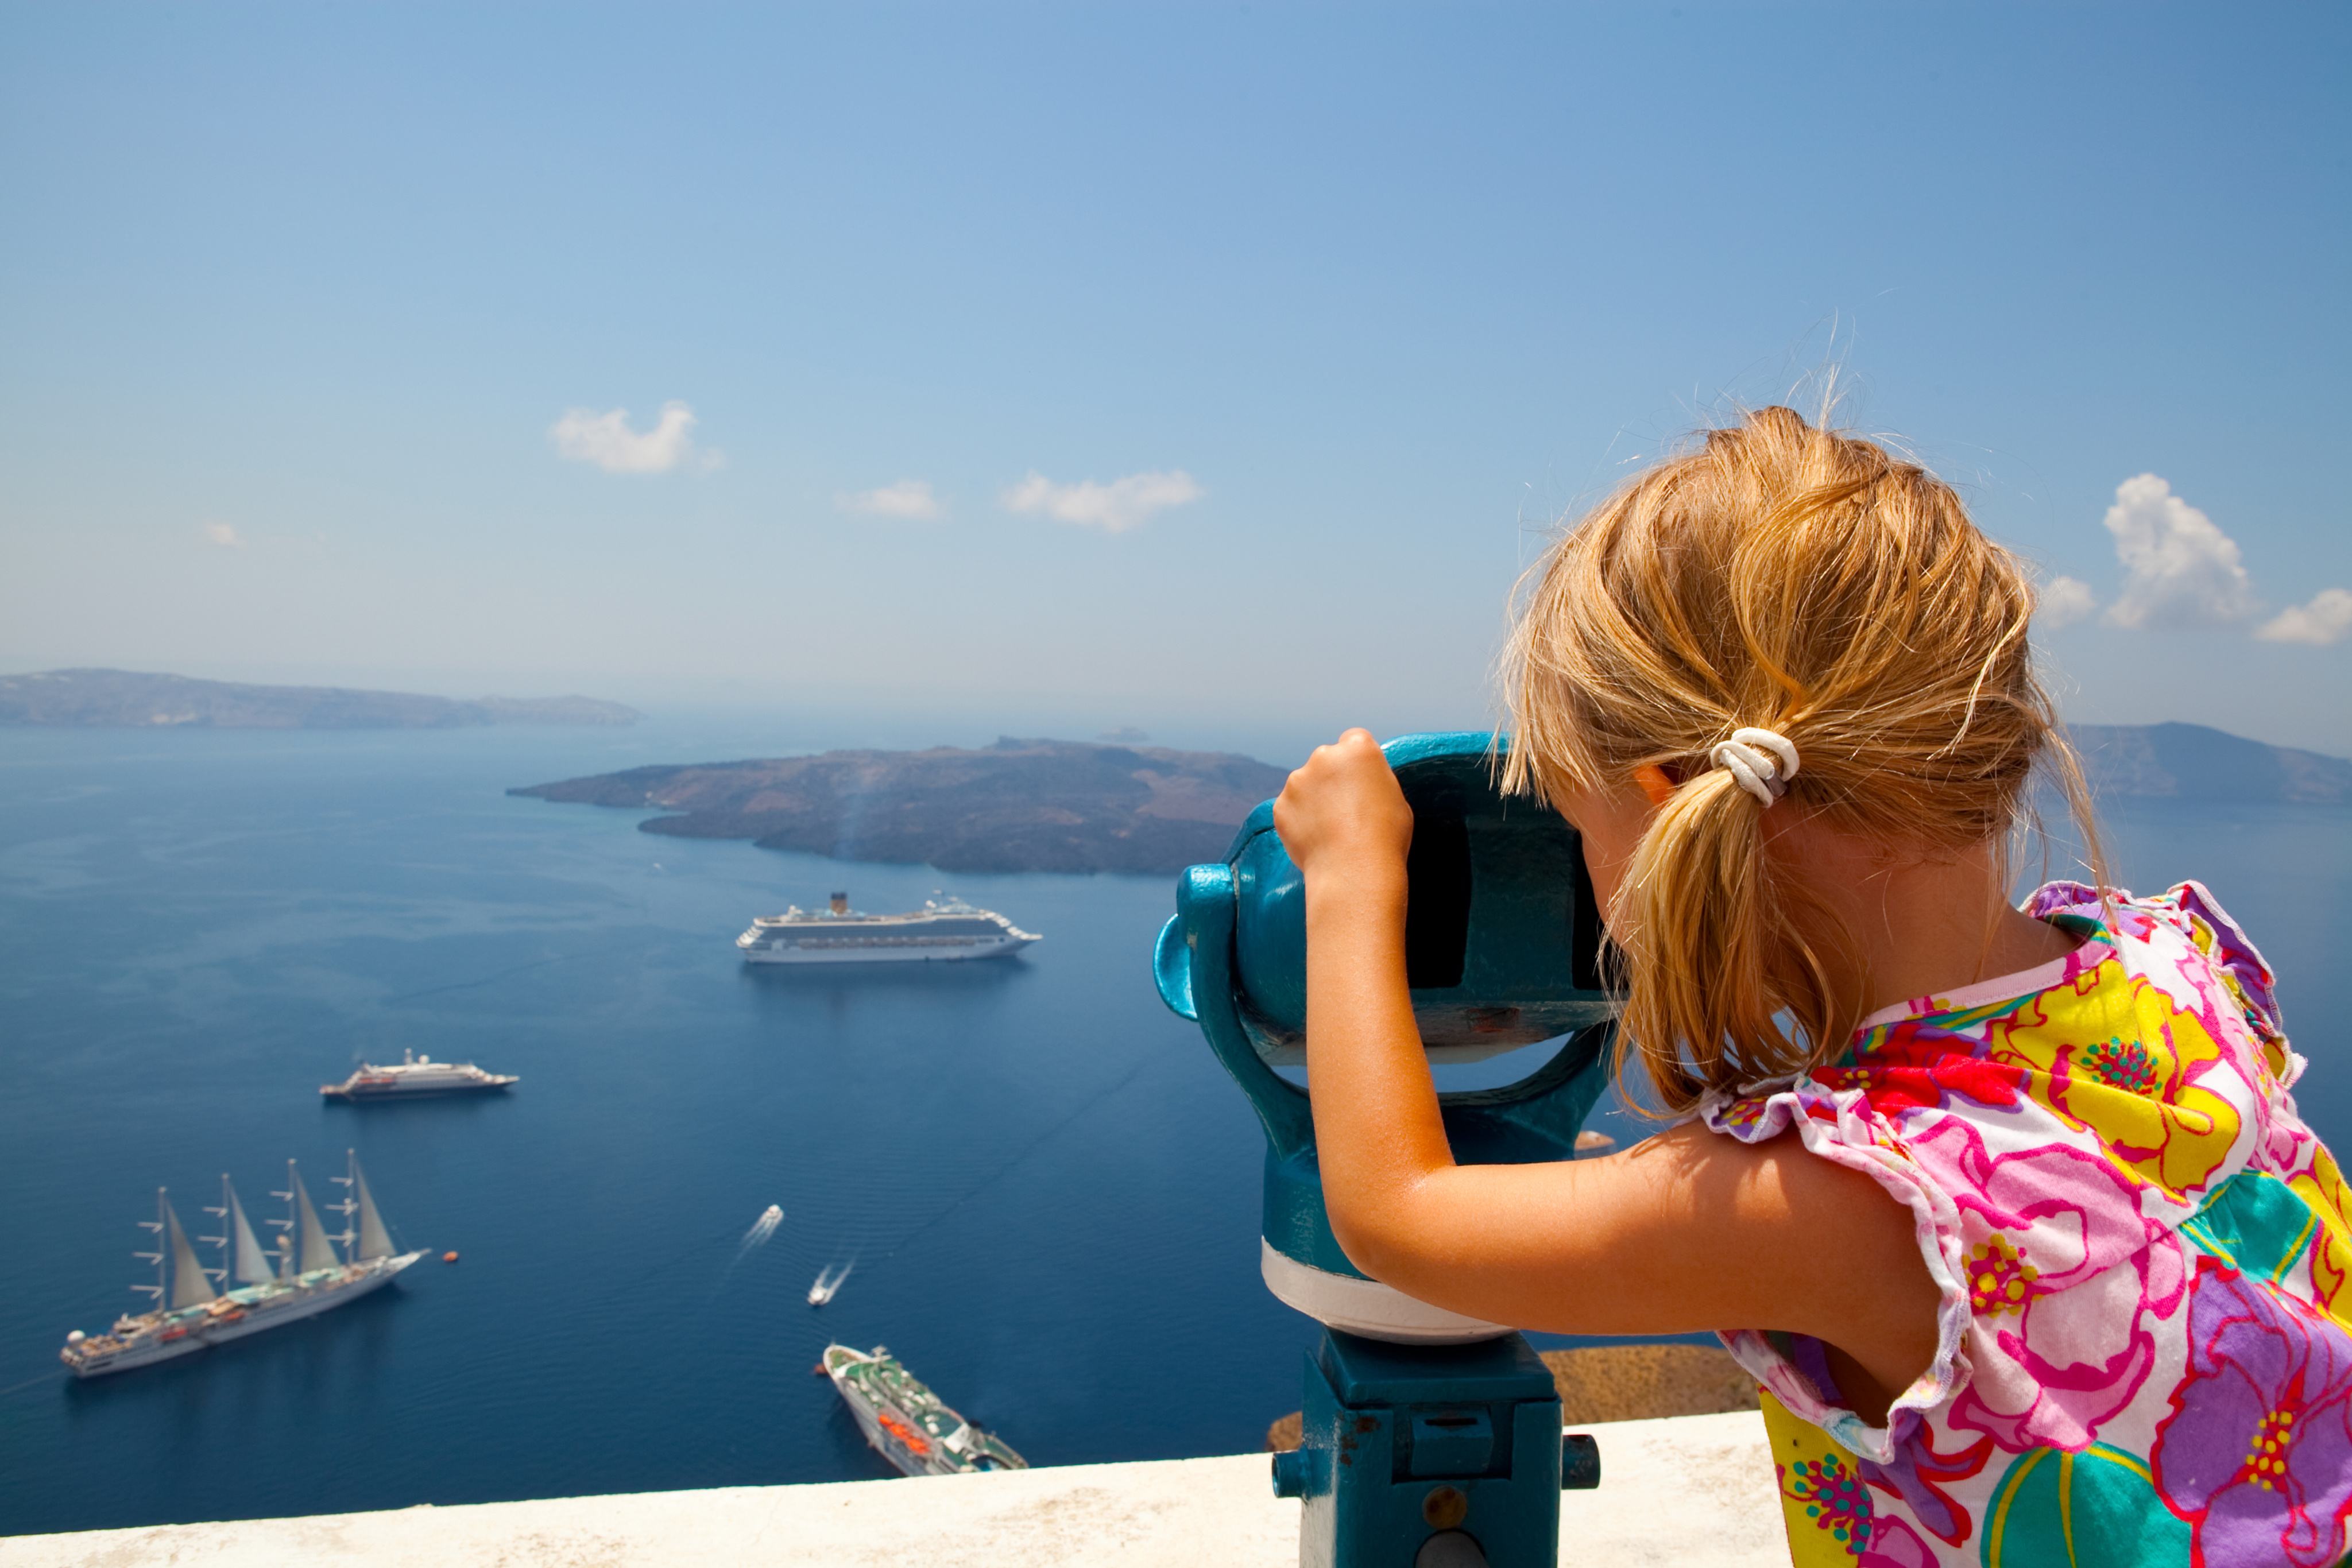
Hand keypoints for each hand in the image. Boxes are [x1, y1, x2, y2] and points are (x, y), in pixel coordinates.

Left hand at [1273, 729, 1411, 889]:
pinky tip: (1316, 838)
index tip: (1359, 780)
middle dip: (1332, 777)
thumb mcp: (1395, 797)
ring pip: (1305, 784)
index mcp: (1358, 748)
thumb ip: (1374, 779)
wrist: (1355, 871)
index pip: (1353, 741)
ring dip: (1313, 798)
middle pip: (1326, 760)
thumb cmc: (1385, 837)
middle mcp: (1324, 756)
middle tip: (1345, 809)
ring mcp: (1297, 780)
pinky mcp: (1280, 805)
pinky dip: (1299, 819)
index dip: (1357, 762)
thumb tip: (1363, 780)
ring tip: (1331, 829)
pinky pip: (1290, 807)